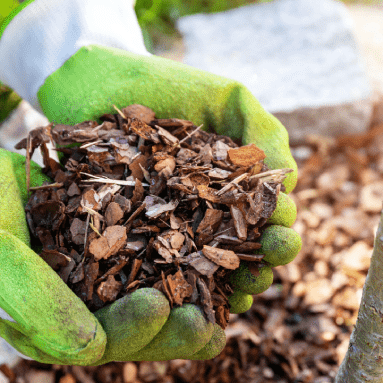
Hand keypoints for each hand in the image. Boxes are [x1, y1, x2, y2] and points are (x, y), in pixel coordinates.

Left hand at [0, 0, 301, 356]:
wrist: (92, 79)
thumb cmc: (164, 85)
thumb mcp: (226, 98)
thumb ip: (264, 131)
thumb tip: (289, 183)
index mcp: (233, 189)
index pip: (267, 221)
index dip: (279, 232)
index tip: (279, 233)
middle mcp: (204, 216)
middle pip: (241, 255)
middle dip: (259, 267)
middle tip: (261, 271)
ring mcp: (165, 231)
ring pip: (203, 273)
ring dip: (225, 290)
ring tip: (234, 296)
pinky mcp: (123, 240)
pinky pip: (149, 275)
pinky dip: (170, 292)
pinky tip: (184, 303)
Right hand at [0, 94, 221, 363]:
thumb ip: (36, 301)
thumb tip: (92, 350)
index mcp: (43, 328)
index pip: (97, 344)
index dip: (134, 331)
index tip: (162, 304)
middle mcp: (71, 313)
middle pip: (133, 334)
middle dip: (173, 331)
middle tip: (208, 318)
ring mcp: (91, 285)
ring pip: (147, 305)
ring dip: (187, 305)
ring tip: (227, 299)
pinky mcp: (108, 253)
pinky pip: (149, 268)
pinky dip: (182, 266)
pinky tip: (216, 259)